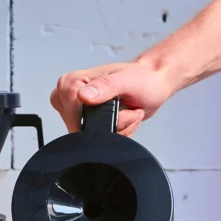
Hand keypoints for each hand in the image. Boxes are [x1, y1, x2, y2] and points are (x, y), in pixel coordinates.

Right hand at [50, 60, 177, 135]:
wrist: (152, 85)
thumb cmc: (142, 79)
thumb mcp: (126, 80)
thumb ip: (105, 86)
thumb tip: (83, 95)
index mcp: (70, 83)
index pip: (74, 116)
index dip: (100, 119)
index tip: (118, 107)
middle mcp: (67, 97)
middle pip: (83, 131)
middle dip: (113, 126)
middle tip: (127, 110)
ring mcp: (75, 112)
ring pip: (93, 138)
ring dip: (118, 130)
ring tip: (128, 112)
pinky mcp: (85, 122)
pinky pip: (100, 141)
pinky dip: (118, 133)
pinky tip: (125, 119)